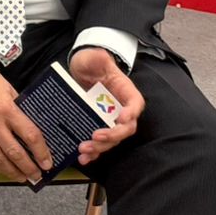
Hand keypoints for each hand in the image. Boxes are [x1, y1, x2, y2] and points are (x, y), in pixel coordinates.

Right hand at [0, 47, 53, 182]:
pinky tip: (3, 169)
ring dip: (12, 171)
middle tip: (38, 176)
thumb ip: (20, 107)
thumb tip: (32, 125)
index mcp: (6, 109)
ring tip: (23, 178)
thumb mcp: (8, 88)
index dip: (41, 152)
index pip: (29, 136)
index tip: (47, 162)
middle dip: (28, 167)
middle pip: (14, 152)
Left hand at [69, 46, 143, 162]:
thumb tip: (100, 56)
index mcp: (126, 92)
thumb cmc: (90, 62)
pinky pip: (99, 143)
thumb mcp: (92, 57)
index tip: (122, 118)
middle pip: (125, 128)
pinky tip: (83, 158)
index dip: (131, 112)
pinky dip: (93, 153)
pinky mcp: (97, 126)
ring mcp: (109, 120)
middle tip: (96, 137)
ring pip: (112, 139)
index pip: (135, 104)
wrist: (80, 70)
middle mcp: (121, 109)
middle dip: (112, 135)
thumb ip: (97, 57)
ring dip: (101, 148)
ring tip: (85, 150)